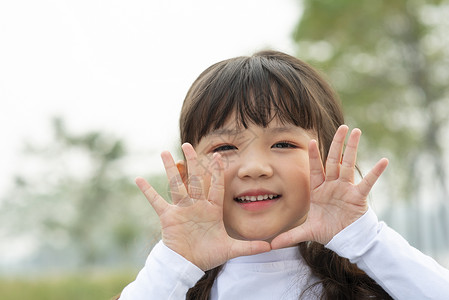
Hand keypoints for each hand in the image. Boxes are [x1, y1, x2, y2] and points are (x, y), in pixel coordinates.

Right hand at [136, 143, 270, 270]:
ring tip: (164, 152)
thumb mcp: (230, 249)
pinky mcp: (168, 216)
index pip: (216, 186)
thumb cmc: (209, 254)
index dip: (217, 172)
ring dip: (170, 169)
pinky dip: (148, 191)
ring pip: (176, 185)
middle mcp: (197, 205)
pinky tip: (139, 179)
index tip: (219, 156)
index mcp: (212, 209)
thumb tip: (270, 246)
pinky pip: (157, 201)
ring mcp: (182, 209)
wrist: (189, 264)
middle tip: (188, 144)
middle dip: (192, 161)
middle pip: (195, 179)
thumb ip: (249, 247)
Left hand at [271, 125, 388, 248]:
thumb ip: (290, 235)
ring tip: (356, 131)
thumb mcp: (307, 232)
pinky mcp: (358, 196)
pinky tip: (383, 161)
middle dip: (336, 144)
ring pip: (348, 165)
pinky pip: (367, 183)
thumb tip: (270, 244)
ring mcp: (346, 189)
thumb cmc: (327, 231)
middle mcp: (332, 185)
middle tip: (342, 126)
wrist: (345, 240)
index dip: (312, 155)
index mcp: (318, 190)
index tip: (309, 140)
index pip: (314, 169)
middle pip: (333, 160)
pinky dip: (375, 172)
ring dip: (352, 149)